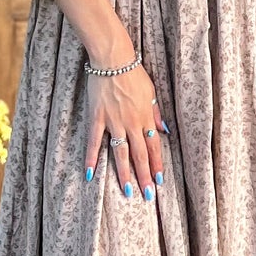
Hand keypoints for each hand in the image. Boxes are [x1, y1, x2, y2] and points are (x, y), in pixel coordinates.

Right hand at [83, 62, 166, 202]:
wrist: (113, 60)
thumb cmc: (133, 73)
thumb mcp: (151, 91)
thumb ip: (156, 112)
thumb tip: (165, 129)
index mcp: (146, 117)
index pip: (154, 146)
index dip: (157, 164)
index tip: (159, 181)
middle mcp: (132, 123)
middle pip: (140, 154)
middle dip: (145, 176)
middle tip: (147, 195)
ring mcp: (114, 122)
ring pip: (120, 153)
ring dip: (124, 173)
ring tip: (128, 190)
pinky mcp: (98, 118)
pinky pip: (95, 141)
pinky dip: (92, 158)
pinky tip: (90, 174)